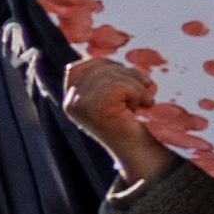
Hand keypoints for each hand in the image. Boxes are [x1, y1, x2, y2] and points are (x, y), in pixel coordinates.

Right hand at [69, 50, 174, 185]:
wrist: (138, 152)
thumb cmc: (129, 123)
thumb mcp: (110, 97)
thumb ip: (100, 79)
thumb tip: (98, 60)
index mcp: (70, 99)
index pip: (79, 67)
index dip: (107, 68)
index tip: (126, 85)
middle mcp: (70, 102)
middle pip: (99, 67)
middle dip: (128, 75)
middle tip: (141, 94)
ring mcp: (81, 106)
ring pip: (112, 75)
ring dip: (137, 86)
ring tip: (141, 102)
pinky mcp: (96, 109)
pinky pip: (121, 85)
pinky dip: (140, 93)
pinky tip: (143, 106)